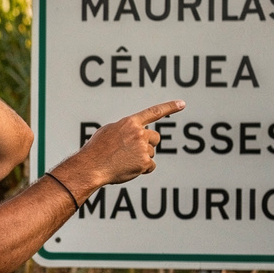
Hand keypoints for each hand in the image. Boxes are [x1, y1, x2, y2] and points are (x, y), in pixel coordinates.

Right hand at [56, 100, 184, 194]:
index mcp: (130, 122)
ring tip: (124, 161)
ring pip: (151, 153)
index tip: (182, 103)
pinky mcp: (144, 162)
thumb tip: (135, 131)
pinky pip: (150, 166)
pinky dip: (142, 169)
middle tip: (132, 151)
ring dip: (142, 158)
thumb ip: (125, 129)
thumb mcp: (109, 131)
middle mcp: (139, 133)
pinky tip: (128, 168)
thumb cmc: (96, 150)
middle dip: (148, 144)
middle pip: (155, 138)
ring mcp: (143, 148)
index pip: (153, 112)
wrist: (91, 166)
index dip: (169, 107)